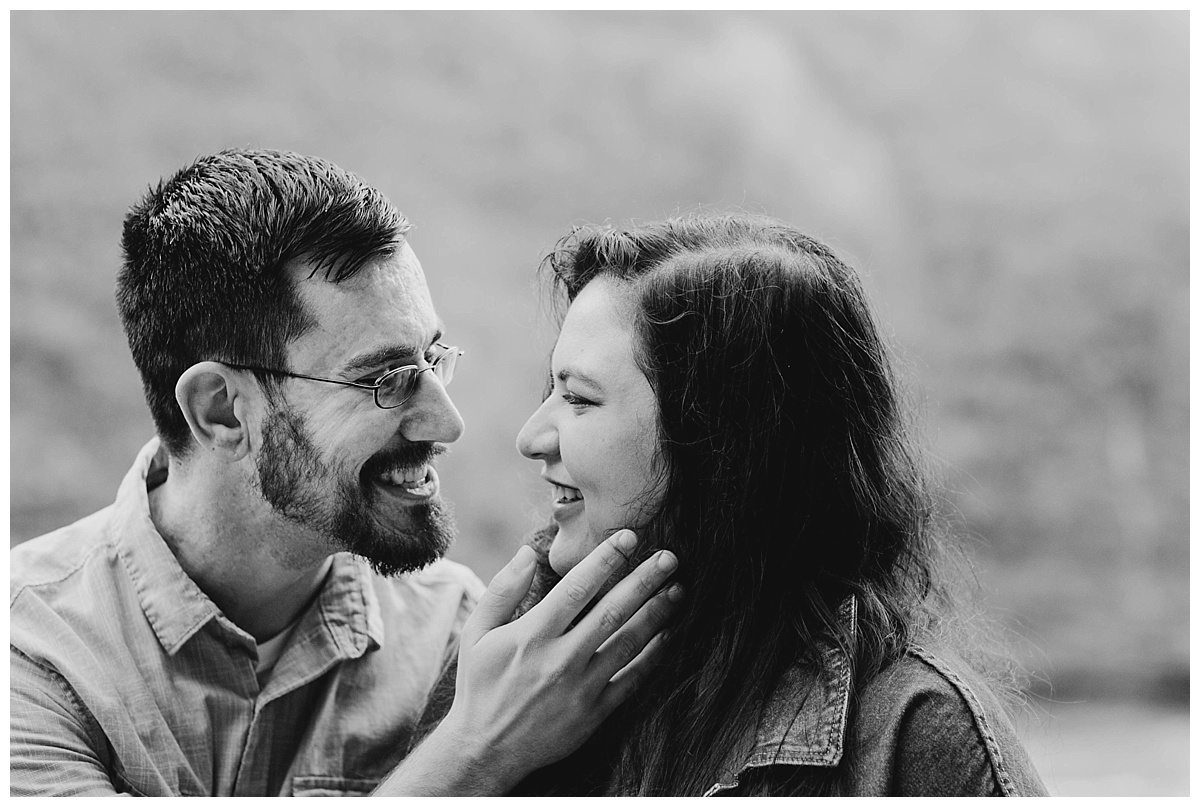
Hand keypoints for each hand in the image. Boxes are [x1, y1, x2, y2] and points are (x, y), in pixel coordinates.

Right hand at [439, 529, 679, 791]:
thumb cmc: (481, 685)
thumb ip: (503, 590)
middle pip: (611, 612)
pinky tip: (667, 635)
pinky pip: (631, 680)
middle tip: (670, 557)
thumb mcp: (476, 633)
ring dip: (656, 615)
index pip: (576, 589)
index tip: (629, 537)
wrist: (484, 749)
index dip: (606, 560)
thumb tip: (528, 552)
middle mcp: (559, 659)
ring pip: (627, 644)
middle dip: (643, 581)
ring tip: (677, 590)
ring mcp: (580, 688)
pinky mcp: (594, 713)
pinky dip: (652, 658)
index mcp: (531, 635)